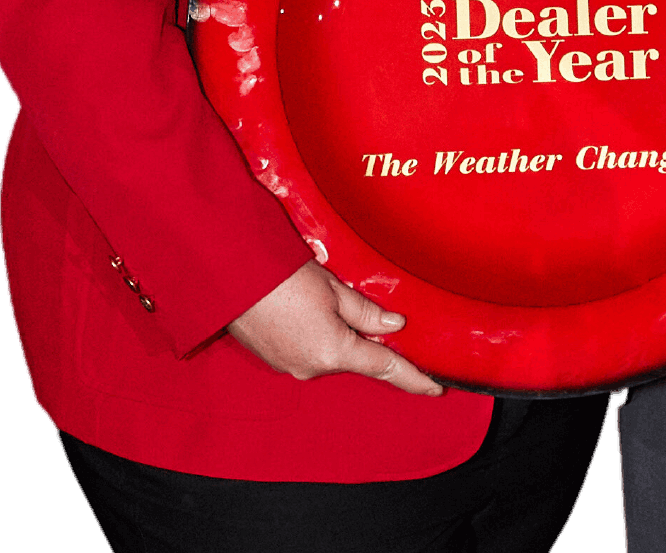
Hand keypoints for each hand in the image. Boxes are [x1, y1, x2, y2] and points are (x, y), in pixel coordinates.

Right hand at [228, 261, 442, 395]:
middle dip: (369, 338)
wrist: (229, 275)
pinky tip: (313, 309)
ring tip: (330, 298)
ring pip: (333, 351)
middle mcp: (312, 367)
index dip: (413, 378)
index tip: (436, 388)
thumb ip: (366, 311)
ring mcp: (292, 366)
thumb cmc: (281, 276)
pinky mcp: (276, 358)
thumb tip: (394, 326)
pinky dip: (321, 334)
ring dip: (342, 332)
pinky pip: (311, 349)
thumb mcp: (333, 287)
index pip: (384, 367)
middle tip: (376, 310)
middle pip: (357, 356)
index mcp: (332, 351)